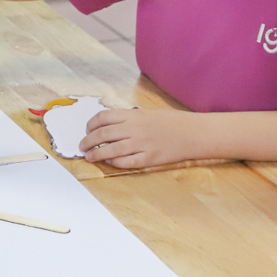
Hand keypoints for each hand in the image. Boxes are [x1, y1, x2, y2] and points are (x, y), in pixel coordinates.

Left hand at [78, 108, 225, 169]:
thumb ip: (129, 119)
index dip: (91, 125)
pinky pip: (125, 162)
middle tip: (83, 146)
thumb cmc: (172, 122)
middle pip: (102, 134)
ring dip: (96, 154)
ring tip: (89, 157)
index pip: (103, 117)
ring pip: (110, 150)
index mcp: (133, 115)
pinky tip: (109, 162)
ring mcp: (141, 144)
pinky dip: (114, 162)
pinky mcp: (148, 158)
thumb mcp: (148, 113)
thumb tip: (110, 125)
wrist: (193, 133)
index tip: (87, 130)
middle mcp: (134, 129)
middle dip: (88, 141)